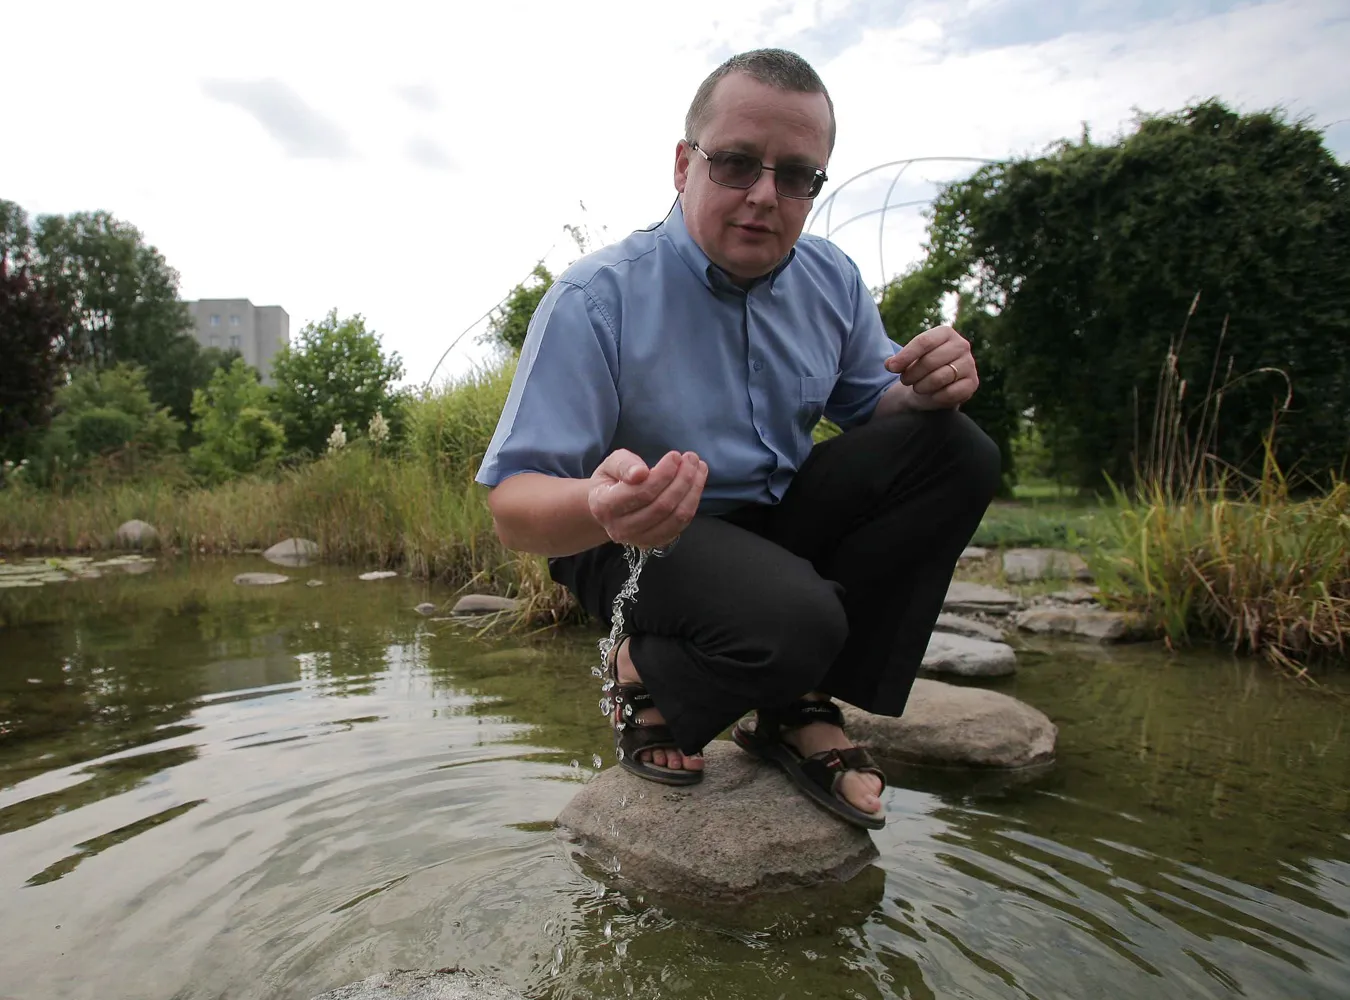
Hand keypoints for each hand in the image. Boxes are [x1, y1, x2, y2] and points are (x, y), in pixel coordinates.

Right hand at [588, 448, 707, 548]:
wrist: (608, 508)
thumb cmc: (610, 481)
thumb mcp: (610, 465)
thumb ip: (624, 465)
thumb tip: (640, 473)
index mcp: (605, 506)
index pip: (641, 492)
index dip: (663, 474)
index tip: (675, 455)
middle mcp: (621, 528)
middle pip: (662, 506)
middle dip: (682, 479)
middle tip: (691, 458)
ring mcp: (639, 539)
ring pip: (675, 517)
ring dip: (692, 491)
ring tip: (699, 468)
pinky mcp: (655, 542)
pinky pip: (681, 525)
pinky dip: (692, 503)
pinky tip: (696, 484)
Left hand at [884, 325, 979, 409]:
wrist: (936, 388)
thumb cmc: (921, 370)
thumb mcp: (909, 361)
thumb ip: (898, 361)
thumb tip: (891, 365)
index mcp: (945, 333)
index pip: (924, 342)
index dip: (905, 356)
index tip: (892, 368)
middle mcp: (961, 345)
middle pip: (930, 361)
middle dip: (912, 374)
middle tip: (905, 380)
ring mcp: (970, 364)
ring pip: (939, 378)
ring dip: (921, 386)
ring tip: (917, 387)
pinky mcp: (973, 383)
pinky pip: (950, 393)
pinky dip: (935, 397)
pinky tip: (931, 396)